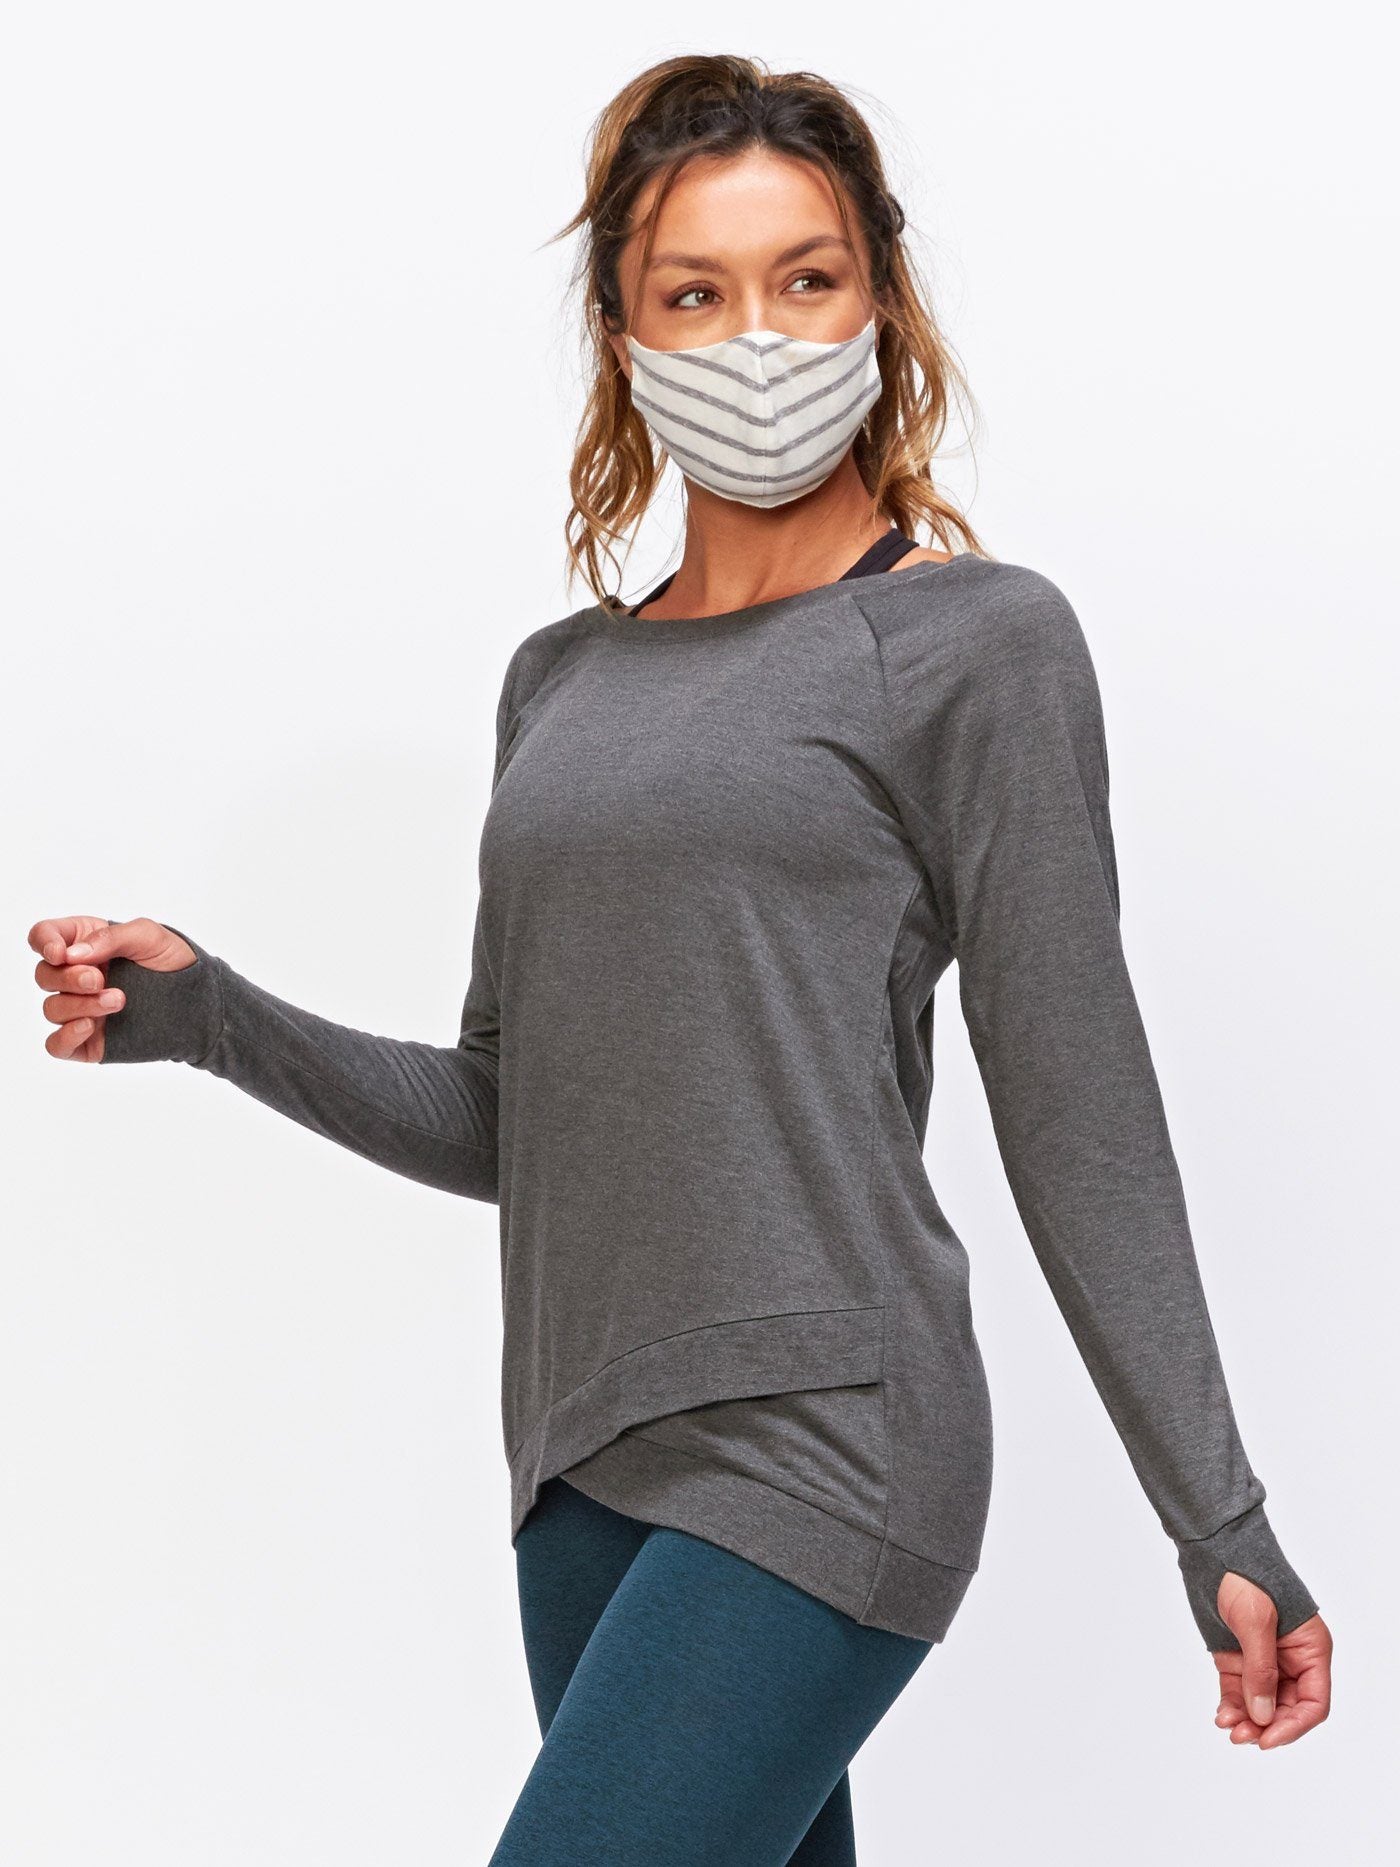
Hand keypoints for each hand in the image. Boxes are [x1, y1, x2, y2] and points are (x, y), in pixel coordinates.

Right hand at [29, 915, 196, 1061]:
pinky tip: (90, 1026)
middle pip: (44, 974)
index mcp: (83, 943)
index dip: (43, 942)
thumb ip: (110, 937)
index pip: (43, 936)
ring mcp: (79, 1009)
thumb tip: (72, 955)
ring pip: (51, 1009)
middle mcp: (75, 975)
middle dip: (68, 978)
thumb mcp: (149, 935)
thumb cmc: (172, 961)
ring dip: (80, 1005)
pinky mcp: (86, 1039)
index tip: (61, 953)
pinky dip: (65, 1037)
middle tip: (99, 980)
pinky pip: (55, 1045)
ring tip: (119, 1001)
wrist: (197, 1002)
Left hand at [1211, 1569, 1331, 1747]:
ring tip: (1228, 1728)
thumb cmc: (1244, 1575)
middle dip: (1265, 1725)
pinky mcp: (1237, 1656)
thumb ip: (1260, 1670)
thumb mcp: (1256, 1622)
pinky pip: (1239, 1691)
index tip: (1268, 1738)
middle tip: (1241, 1736)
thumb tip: (1263, 1716)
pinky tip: (1222, 1715)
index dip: (1294, 1725)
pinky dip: (1232, 1706)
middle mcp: (1290, 1659)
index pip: (1312, 1702)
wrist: (1212, 1548)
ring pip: (1261, 1704)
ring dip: (1247, 1720)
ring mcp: (1262, 1659)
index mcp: (1310, 1649)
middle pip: (1285, 1708)